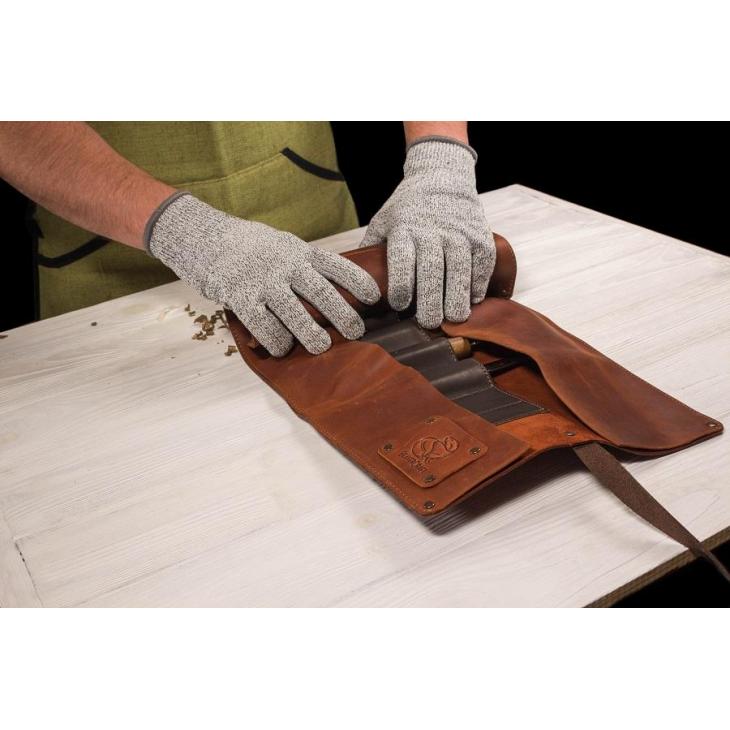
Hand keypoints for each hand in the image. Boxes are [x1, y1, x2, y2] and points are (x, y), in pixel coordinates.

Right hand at [146, 193, 379, 355]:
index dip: (357, 281)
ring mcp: (263, 281)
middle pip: (322, 293)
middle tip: (356, 332)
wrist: (201, 235)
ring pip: (295, 314)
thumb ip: (301, 262)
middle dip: (343, 315)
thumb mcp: (279, 244)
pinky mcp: (241, 297)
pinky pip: (265, 326)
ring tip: (322, 347)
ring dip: (312, 335)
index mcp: (298, 251)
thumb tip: (330, 285)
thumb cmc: (246, 245)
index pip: (336, 265)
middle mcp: (285, 265)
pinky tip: (282, 348)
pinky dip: (277, 341)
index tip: (374, 297)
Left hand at [360, 136, 494, 328]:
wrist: (441, 177)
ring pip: (460, 266)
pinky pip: (482, 261)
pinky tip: (473, 299)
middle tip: (429, 322)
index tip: (399, 305)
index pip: (401, 258)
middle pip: (432, 268)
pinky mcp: (481, 234)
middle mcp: (432, 229)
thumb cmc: (407, 210)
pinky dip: (479, 282)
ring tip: (455, 317)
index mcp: (404, 228)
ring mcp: (459, 231)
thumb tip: (352, 286)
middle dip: (431, 299)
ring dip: (458, 295)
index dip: (400, 283)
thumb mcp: (384, 222)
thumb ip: (371, 251)